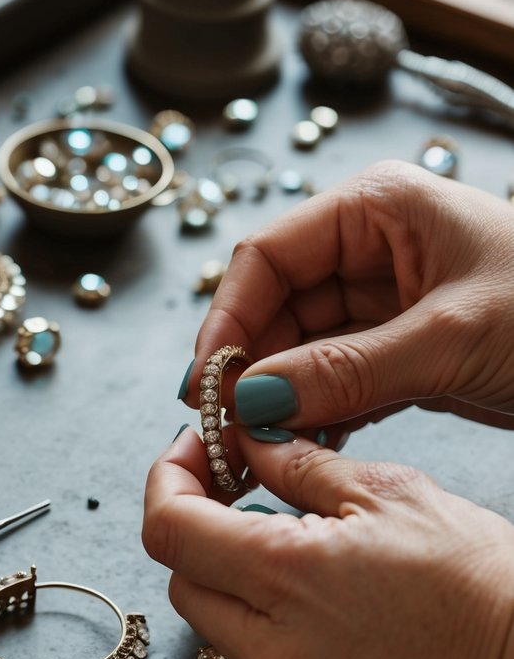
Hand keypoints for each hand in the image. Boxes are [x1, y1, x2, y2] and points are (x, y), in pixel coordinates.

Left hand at [143, 428, 513, 658]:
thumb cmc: (480, 579)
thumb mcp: (390, 491)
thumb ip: (298, 463)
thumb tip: (247, 439)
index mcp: (286, 577)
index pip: (167, 528)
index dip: (167, 478)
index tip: (194, 450)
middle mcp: (272, 649)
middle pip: (180, 576)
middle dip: (194, 524)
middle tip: (236, 486)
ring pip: (212, 621)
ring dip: (226, 573)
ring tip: (285, 536)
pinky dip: (259, 617)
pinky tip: (311, 592)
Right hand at [183, 163, 513, 436]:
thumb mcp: (451, 336)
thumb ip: (348, 368)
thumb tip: (255, 398)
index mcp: (377, 208)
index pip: (270, 255)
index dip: (229, 318)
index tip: (207, 383)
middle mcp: (371, 248)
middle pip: (278, 306)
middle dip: (253, 369)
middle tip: (228, 431)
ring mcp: (385, 301)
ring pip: (303, 349)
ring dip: (281, 399)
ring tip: (258, 450)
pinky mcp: (402, 350)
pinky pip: (339, 379)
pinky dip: (320, 414)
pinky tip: (303, 448)